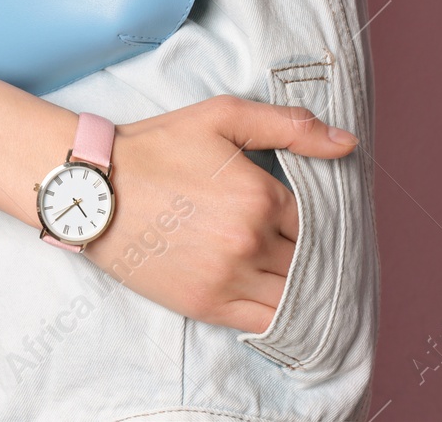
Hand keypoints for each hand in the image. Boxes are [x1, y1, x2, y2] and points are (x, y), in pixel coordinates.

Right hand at [84, 95, 357, 333]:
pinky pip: (265, 323)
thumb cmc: (157, 147)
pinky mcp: (205, 305)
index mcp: (259, 196)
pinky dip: (284, 317)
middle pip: (310, 259)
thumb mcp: (222, 117)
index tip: (310, 216)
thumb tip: (348, 144)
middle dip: (314, 252)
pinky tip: (286, 304)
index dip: (321, 218)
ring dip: (305, 287)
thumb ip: (289, 126)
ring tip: (302, 275)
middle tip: (308, 244)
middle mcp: (249, 242)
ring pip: (294, 295)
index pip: (318, 220)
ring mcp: (228, 279)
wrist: (94, 188)